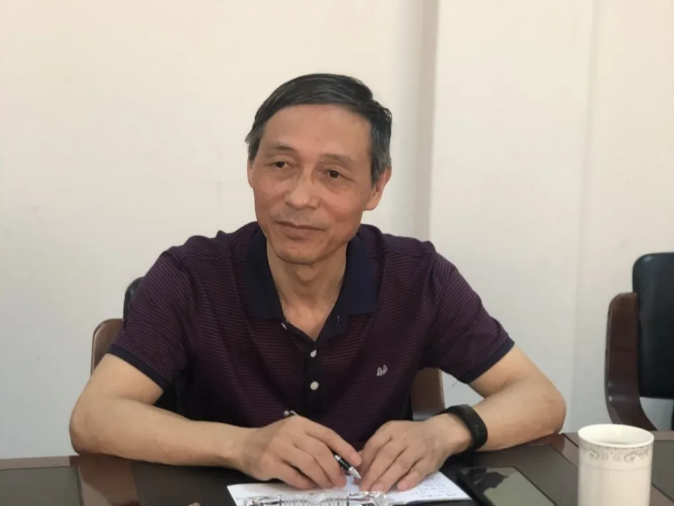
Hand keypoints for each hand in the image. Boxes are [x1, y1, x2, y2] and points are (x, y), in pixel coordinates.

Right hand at [235, 415, 360, 489]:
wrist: (243, 445)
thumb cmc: (274, 441)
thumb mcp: (294, 434)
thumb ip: (313, 442)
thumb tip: (341, 460)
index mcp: (300, 423)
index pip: (327, 434)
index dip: (344, 448)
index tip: (356, 462)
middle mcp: (290, 432)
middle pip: (320, 451)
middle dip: (334, 468)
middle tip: (340, 481)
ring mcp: (279, 447)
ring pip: (309, 464)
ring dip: (322, 477)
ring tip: (328, 485)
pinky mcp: (269, 463)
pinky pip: (294, 476)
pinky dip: (306, 484)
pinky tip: (310, 487)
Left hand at [359, 416, 469, 491]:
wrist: (439, 432)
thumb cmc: (410, 435)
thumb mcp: (392, 435)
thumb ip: (376, 448)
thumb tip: (357, 464)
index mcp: (391, 429)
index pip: (374, 444)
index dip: (365, 461)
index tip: (356, 476)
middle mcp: (404, 437)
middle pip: (386, 455)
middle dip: (374, 473)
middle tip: (364, 488)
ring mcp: (418, 448)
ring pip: (401, 464)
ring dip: (387, 478)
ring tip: (377, 491)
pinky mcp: (430, 460)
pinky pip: (419, 470)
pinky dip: (410, 479)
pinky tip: (400, 487)